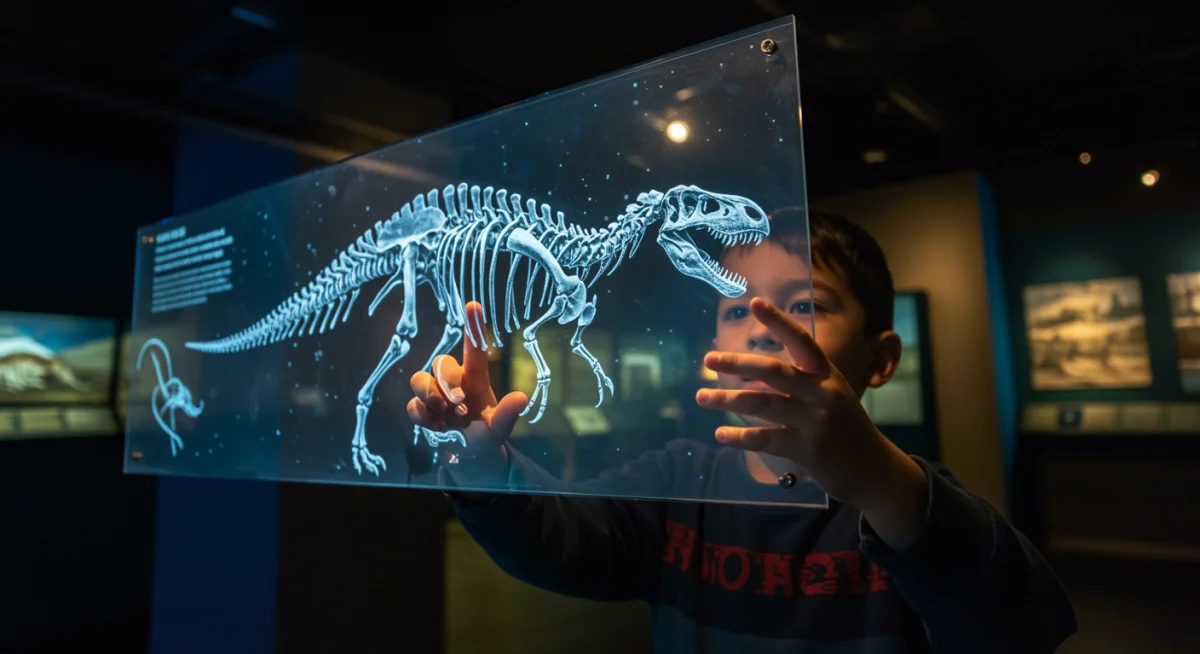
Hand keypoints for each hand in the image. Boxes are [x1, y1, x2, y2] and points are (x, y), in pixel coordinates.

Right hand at [407, 302, 527, 485]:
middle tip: (460, 403)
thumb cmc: (487, 434)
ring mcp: (434, 396)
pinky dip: (424, 416)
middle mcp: (453, 382)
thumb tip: (521, 398)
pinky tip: (440, 429)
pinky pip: (413, 405)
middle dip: (447, 382)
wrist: (470, 457)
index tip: (473, 305)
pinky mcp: (421, 411)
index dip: (472, 326)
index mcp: (475, 378)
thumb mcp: (500, 429)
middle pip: (440, 363)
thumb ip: (507, 415)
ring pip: (419, 380)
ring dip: (433, 396)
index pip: (473, 348)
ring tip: (449, 416)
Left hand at [696, 298, 926, 543]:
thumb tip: (751, 378)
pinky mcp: (807, 448)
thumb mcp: (830, 398)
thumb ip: (798, 386)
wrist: (873, 470)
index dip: (779, 322)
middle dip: (739, 363)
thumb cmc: (845, 430)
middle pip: (774, 371)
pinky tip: (721, 434)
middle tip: (710, 359)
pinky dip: (740, 437)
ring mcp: (815, 421)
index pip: (802, 341)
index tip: (755, 303)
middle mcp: (822, 393)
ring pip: (763, 404)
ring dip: (728, 399)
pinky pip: (765, 438)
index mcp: (828, 376)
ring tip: (702, 398)